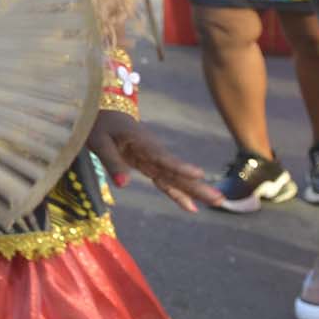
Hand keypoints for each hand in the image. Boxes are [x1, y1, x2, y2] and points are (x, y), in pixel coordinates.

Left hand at [88, 110, 219, 212]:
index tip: (198, 174)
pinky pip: (165, 181)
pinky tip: (191, 207)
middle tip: (219, 197)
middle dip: (197, 185)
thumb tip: (123, 185)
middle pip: (176, 171)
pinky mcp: (149, 165)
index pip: (162, 157)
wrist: (104, 111)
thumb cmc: (99, 124)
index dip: (179, 166)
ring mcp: (153, 159)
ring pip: (176, 178)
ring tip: (217, 202)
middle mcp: (152, 151)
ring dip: (194, 191)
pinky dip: (177, 193)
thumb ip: (112, 162)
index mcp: (141, 142)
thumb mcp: (99, 141)